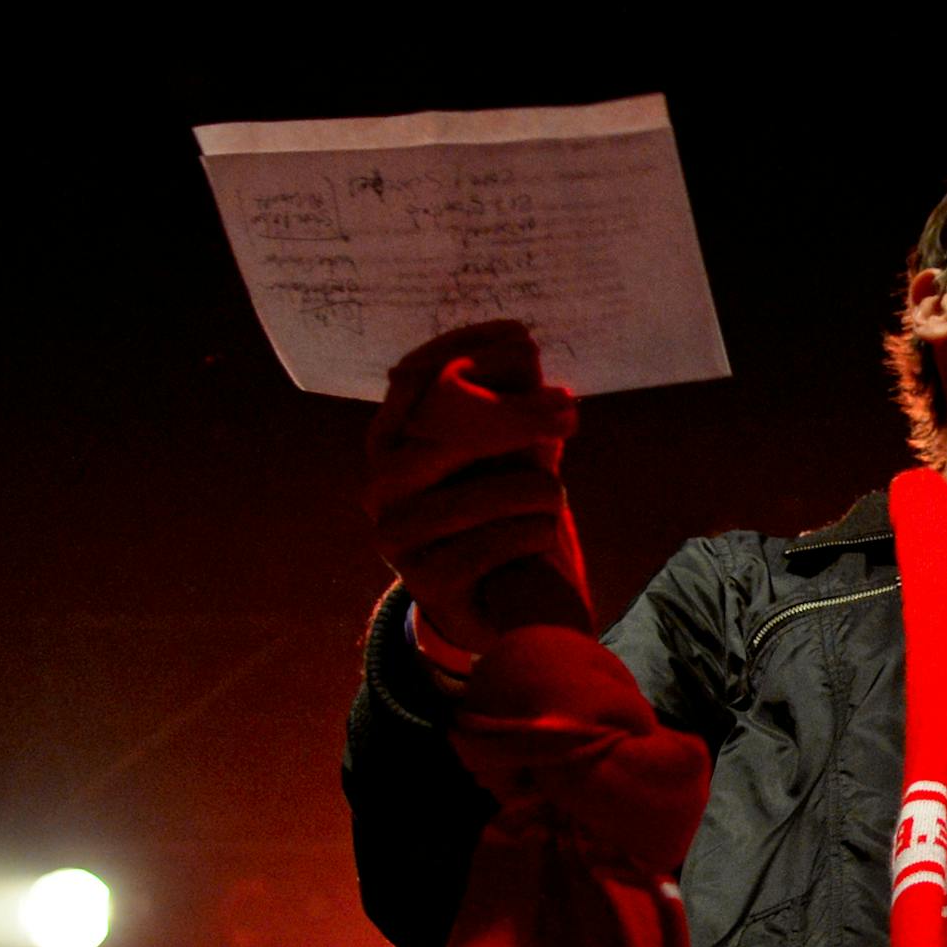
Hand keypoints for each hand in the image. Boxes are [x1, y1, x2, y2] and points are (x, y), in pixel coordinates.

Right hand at [364, 320, 588, 653]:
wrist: (507, 606)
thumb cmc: (509, 512)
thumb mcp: (513, 449)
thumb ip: (514, 403)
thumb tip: (524, 347)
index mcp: (392, 441)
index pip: (415, 376)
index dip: (466, 349)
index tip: (523, 340)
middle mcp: (380, 485)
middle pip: (439, 432)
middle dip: (513, 419)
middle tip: (566, 414)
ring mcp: (395, 537)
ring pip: (470, 497)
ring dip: (532, 490)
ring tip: (554, 493)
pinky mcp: (425, 583)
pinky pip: (488, 546)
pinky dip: (530, 534)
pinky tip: (544, 532)